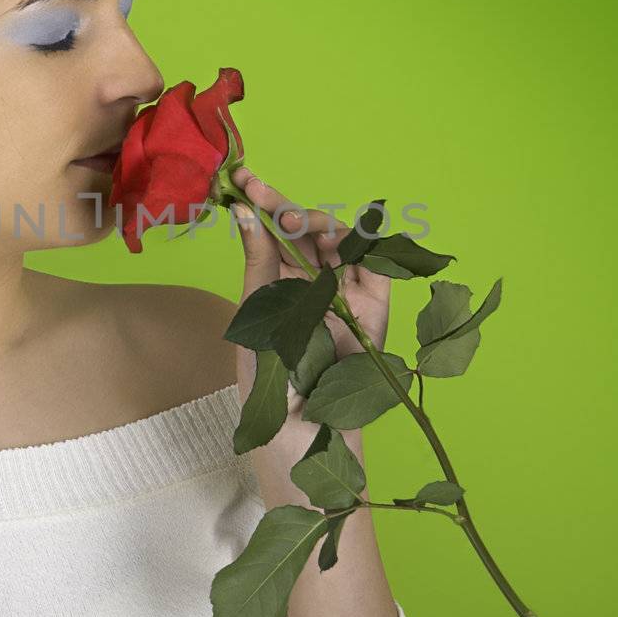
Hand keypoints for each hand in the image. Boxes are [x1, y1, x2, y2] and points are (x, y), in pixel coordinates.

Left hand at [230, 166, 392, 433]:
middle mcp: (314, 286)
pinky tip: (341, 232)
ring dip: (319, 222)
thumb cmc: (269, 388)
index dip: (263, 203)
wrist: (301, 439)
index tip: (242, 177)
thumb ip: (259, 263)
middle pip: (308, 232)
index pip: (274, 235)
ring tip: (295, 224)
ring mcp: (346, 295)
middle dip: (287, 207)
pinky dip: (365, 240)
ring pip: (341, 240)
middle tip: (265, 197)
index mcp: (280, 287)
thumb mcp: (255, 316)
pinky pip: (376, 263)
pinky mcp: (375, 308)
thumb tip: (247, 211)